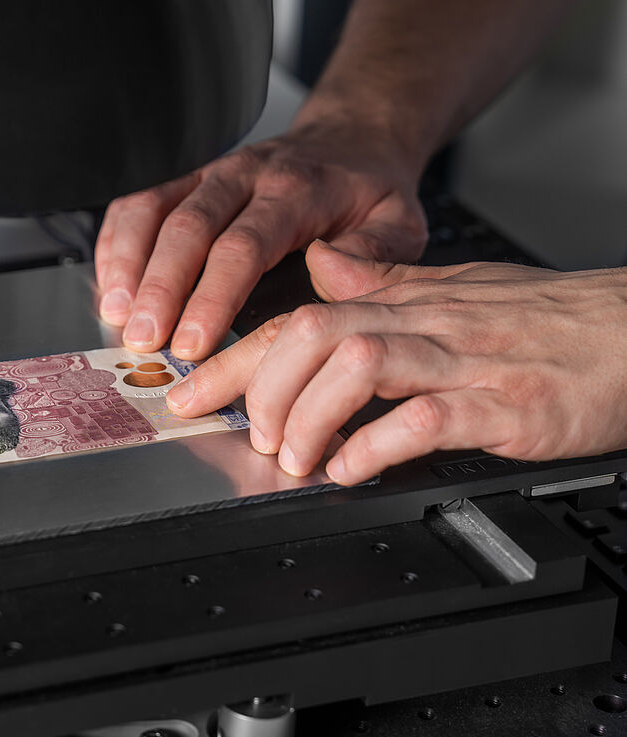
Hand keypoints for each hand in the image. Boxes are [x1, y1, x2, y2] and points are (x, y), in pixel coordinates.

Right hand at [94, 118, 427, 360]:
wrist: (352, 140)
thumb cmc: (369, 194)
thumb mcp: (399, 223)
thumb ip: (374, 255)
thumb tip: (330, 275)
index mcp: (296, 191)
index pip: (244, 245)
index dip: (212, 296)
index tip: (193, 343)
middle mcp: (246, 175)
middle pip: (188, 227)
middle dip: (159, 287)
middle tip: (142, 339)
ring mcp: (210, 173)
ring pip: (153, 207)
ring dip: (128, 262)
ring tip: (115, 313)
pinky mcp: (187, 177)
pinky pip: (139, 200)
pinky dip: (116, 240)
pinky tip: (109, 282)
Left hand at [165, 240, 626, 484]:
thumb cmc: (550, 320)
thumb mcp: (455, 290)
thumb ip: (381, 280)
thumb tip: (319, 265)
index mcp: (407, 300)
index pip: (299, 316)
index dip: (233, 357)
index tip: (187, 394)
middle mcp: (426, 322)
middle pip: (314, 332)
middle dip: (260, 385)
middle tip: (247, 433)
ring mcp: (466, 362)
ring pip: (359, 363)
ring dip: (307, 415)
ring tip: (290, 456)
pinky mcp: (507, 405)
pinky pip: (425, 419)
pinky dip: (375, 445)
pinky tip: (350, 469)